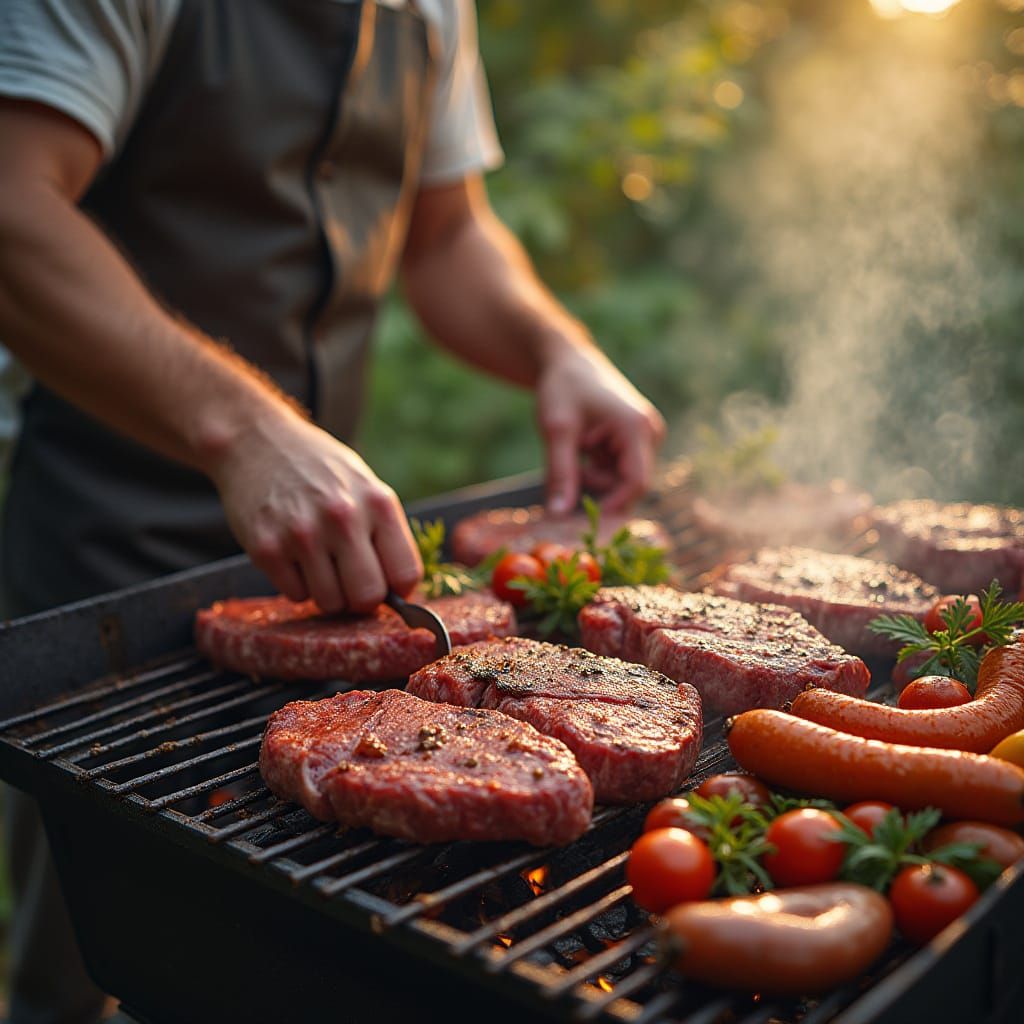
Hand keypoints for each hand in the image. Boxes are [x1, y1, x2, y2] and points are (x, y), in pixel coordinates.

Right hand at [207, 409, 421, 612]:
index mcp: (377, 503)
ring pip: (330, 603)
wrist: (257, 441)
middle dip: (362, 599)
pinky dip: (297, 584)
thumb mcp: (365, 485)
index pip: (406, 574)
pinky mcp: (266, 549)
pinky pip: (296, 595)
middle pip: (368, 598)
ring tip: (319, 560)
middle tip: (350, 581)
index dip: (399, 589)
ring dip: (328, 592)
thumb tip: (400, 591)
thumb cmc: (319, 468)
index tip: (387, 586)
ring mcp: (302, 535)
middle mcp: (343, 518)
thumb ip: (384, 533)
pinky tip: (293, 554)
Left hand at [535, 344, 665, 514]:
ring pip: (622, 482)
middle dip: (598, 488)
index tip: (582, 517)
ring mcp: (646, 438)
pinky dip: (598, 471)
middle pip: (630, 485)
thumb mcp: (556, 431)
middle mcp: (650, 433)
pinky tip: (584, 450)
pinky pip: (619, 472)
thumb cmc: (563, 388)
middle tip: (567, 476)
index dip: (612, 505)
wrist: (568, 362)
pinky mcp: (636, 443)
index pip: (636, 482)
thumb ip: (560, 473)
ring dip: (595, 479)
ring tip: (574, 452)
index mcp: (637, 427)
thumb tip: (557, 515)